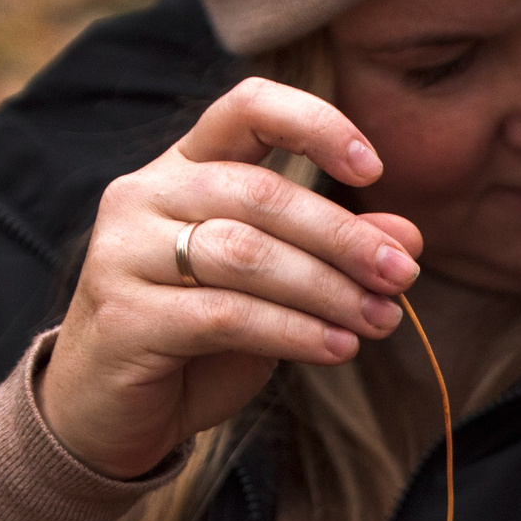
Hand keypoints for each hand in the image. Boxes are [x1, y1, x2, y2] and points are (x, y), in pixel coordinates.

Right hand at [38, 77, 426, 479]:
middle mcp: (144, 195)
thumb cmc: (200, 339)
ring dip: (327, 289)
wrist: (111, 412)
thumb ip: (332, 254)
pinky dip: (294, 332)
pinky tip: (338, 349)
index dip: (314, 124)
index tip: (373, 167)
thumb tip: (408, 237)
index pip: (246, 109)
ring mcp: (123, 252)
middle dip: (344, 237)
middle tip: (402, 276)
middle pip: (261, 194)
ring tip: (380, 320)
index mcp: (182, 168)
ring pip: (245, 255)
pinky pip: (225, 316)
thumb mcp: (277, 289)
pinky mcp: (125, 315)